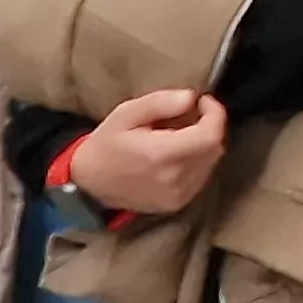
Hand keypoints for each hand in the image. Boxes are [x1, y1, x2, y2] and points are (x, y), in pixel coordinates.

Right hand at [71, 88, 228, 215]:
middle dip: (208, 127)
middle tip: (189, 117)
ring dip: (203, 145)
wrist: (88, 183)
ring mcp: (177, 195)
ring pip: (211, 163)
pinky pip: (201, 178)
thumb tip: (190, 98)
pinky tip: (177, 155)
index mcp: (161, 155)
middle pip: (214, 148)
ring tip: (180, 136)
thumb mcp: (126, 114)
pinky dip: (197, 162)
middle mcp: (174, 179)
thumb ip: (159, 103)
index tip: (203, 101)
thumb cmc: (106, 144)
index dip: (214, 114)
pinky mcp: (176, 204)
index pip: (210, 135)